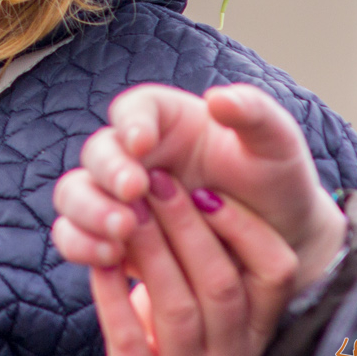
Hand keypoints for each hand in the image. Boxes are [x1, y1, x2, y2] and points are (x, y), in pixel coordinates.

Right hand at [54, 84, 345, 289]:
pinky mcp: (111, 238)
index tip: (142, 143)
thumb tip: (219, 99)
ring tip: (123, 230)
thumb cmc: (274, 180)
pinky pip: (75, 237)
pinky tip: (110, 256)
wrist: (281, 236)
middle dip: (109, 171)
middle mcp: (131, 155)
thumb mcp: (276, 143)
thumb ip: (254, 113)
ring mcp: (116, 197)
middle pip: (96, 152)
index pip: (133, 109)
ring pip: (75, 193)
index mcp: (164, 120)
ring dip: (89, 210)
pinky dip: (82, 245)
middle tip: (136, 191)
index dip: (131, 123)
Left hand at [91, 172, 298, 355]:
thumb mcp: (192, 301)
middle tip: (157, 182)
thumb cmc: (157, 342)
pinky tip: (100, 261)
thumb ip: (198, 257)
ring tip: (127, 210)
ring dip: (152, 252)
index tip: (208, 190)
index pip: (277, 276)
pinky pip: (131, 342)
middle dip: (188, 227)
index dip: (246, 229)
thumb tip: (192, 185)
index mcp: (251, 330)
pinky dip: (114, 296)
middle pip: (222, 286)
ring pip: (178, 310)